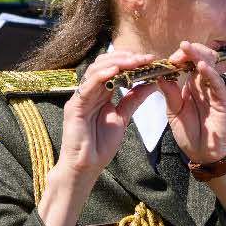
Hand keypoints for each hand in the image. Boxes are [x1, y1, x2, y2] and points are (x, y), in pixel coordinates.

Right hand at [38, 51, 156, 225]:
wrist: (86, 167)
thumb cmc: (100, 145)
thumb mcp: (123, 118)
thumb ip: (133, 100)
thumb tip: (151, 84)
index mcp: (100, 93)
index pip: (114, 69)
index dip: (131, 62)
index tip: (151, 59)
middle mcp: (89, 91)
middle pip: (105, 64)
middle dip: (126, 58)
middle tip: (145, 58)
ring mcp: (80, 97)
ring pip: (96, 70)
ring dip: (117, 63)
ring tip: (135, 61)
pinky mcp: (74, 106)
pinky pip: (88, 86)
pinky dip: (101, 76)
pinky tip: (116, 71)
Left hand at [160, 41, 225, 225]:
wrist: (203, 155)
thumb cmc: (189, 133)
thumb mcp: (173, 112)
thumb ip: (170, 94)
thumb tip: (160, 74)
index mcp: (192, 85)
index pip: (188, 62)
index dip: (180, 56)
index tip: (168, 56)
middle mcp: (205, 85)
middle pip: (202, 58)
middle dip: (191, 51)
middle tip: (180, 48)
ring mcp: (216, 92)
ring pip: (212, 67)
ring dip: (200, 56)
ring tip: (189, 49)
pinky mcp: (224, 102)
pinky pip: (219, 85)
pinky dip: (211, 74)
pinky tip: (202, 67)